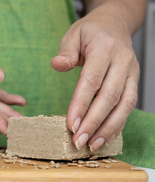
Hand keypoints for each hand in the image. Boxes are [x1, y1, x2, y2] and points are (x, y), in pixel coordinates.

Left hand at [51, 13, 138, 150]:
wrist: (114, 26)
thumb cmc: (90, 33)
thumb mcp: (73, 35)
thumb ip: (66, 52)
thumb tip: (57, 65)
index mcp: (105, 49)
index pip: (92, 80)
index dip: (81, 104)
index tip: (70, 125)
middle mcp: (122, 62)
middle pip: (110, 96)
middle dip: (93, 122)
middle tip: (78, 141)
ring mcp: (132, 73)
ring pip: (124, 105)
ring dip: (108, 128)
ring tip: (92, 145)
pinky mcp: (134, 82)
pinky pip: (128, 106)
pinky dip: (117, 124)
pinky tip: (104, 137)